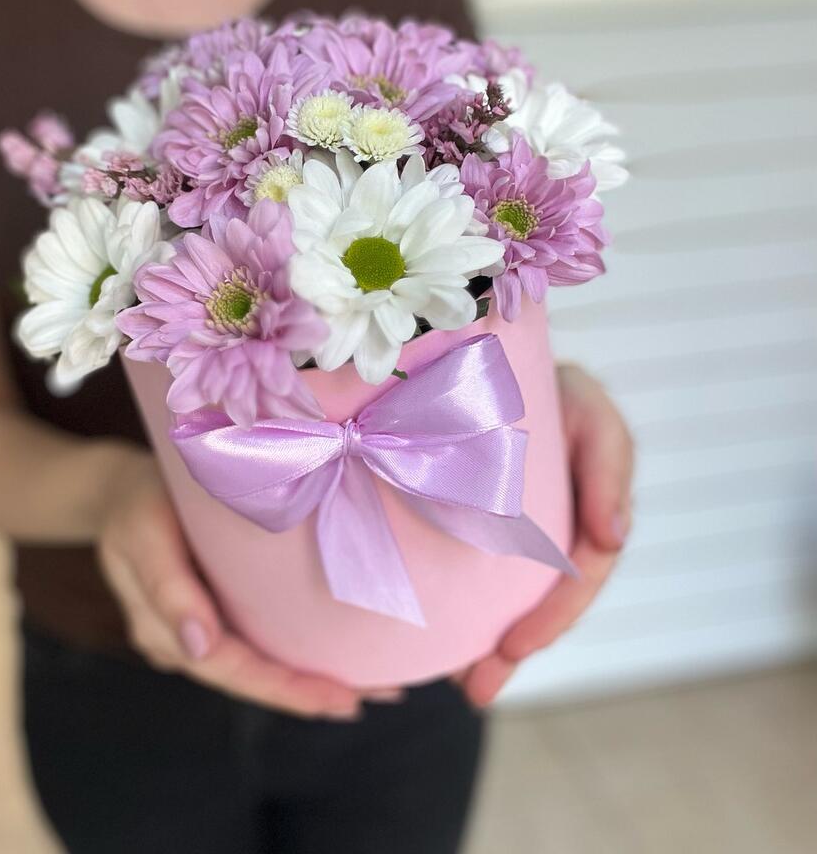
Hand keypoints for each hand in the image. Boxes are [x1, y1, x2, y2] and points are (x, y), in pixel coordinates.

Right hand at [97, 457, 369, 719]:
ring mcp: (202, 628)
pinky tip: (343, 653)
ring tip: (379, 684)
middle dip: (313, 692)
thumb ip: (166, 587)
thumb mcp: (143, 531)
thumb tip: (201, 647)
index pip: (230, 670)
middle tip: (381, 695)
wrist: (119, 487)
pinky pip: (260, 638)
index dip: (285, 689)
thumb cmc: (136, 500)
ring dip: (314, 676)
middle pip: (252, 677)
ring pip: (260, 663)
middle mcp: (184, 641)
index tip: (340, 698)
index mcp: (162, 630)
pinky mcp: (218, 609)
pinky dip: (300, 650)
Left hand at [457, 364, 634, 705]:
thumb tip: (613, 536)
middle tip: (477, 689)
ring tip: (459, 685)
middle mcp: (556, 524)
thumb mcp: (590, 412)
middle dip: (513, 648)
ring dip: (485, 643)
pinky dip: (459, 603)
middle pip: (541, 599)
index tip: (515, 646)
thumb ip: (610, 465)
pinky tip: (437, 635)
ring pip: (506, 594)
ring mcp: (518, 527)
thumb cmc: (554, 385)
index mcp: (589, 508)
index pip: (581, 574)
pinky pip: (471, 568)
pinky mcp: (476, 517)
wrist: (498, 361)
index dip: (554, 615)